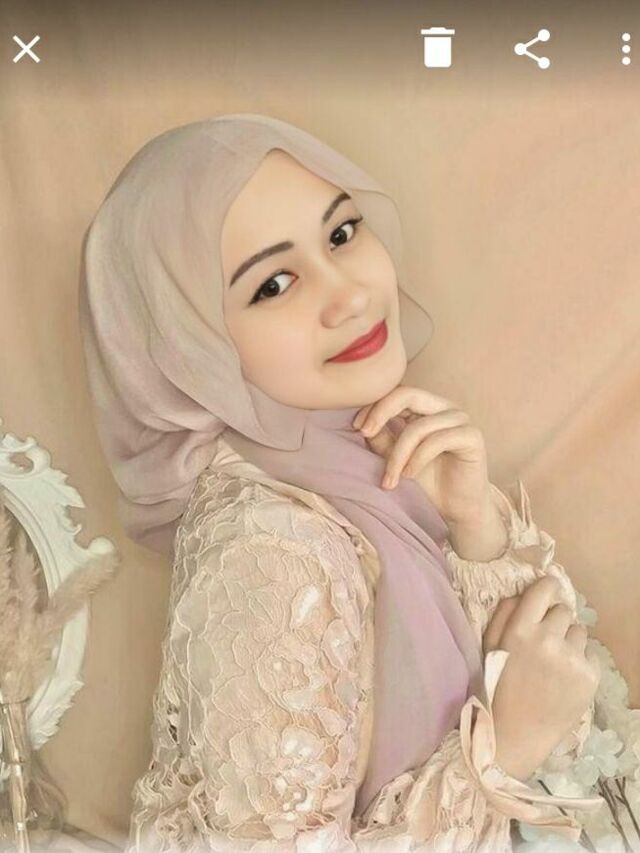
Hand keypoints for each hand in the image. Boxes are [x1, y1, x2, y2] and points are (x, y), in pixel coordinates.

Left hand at [352, 384, 495, 527]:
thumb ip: (382, 438)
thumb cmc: (427, 482)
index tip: (357, 427)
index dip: (375, 405)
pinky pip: (437, 440)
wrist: (457, 508)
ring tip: (390, 479)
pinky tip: (409, 475)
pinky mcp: (472, 436)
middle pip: (408, 394)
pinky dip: (418, 459)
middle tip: (364, 433)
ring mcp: (460, 419)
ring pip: (419, 427)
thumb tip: (361, 423)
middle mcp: (444, 407)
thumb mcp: (396, 458)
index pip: (397, 392)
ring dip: (398, 454)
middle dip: (381, 412)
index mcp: (426, 407)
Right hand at [482, 576, 599, 780]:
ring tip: (554, 662)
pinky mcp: (590, 677)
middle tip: (543, 641)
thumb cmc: (495, 687)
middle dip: (554, 620)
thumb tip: (525, 591)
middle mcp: (549, 639)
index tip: (544, 596)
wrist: (514, 735)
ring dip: (568, 640)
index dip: (546, 589)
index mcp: (520, 629)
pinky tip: (564, 678)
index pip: (546, 589)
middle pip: (564, 610)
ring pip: (579, 631)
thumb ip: (504, 613)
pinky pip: (590, 654)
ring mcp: (572, 659)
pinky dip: (580, 662)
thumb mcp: (488, 645)